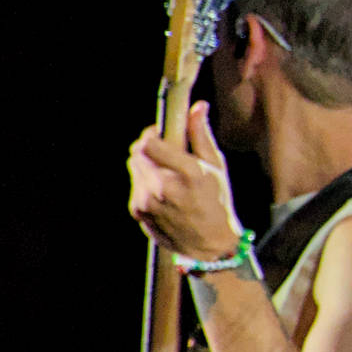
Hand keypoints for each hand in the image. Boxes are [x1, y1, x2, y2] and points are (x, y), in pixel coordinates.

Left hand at [126, 100, 242, 261]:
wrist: (208, 245)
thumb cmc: (217, 202)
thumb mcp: (216, 167)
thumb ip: (201, 135)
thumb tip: (198, 106)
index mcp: (187, 173)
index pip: (149, 142)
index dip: (152, 134)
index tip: (161, 133)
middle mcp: (163, 187)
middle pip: (137, 152)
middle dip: (148, 147)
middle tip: (164, 152)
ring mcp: (147, 201)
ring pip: (135, 167)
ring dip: (146, 164)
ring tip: (166, 175)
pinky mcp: (138, 211)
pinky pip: (135, 185)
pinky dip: (145, 182)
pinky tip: (163, 193)